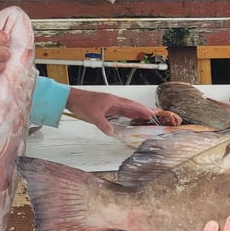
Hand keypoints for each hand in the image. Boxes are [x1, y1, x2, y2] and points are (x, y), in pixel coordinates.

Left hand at [64, 87, 181, 134]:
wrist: (72, 98)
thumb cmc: (82, 104)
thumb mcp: (93, 117)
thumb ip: (104, 125)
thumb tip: (112, 132)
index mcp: (114, 101)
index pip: (132, 106)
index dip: (144, 110)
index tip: (154, 114)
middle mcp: (115, 102)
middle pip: (134, 106)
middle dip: (145, 110)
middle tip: (157, 114)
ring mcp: (112, 104)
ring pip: (129, 108)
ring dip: (139, 112)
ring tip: (149, 116)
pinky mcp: (108, 107)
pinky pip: (123, 111)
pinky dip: (130, 114)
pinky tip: (132, 118)